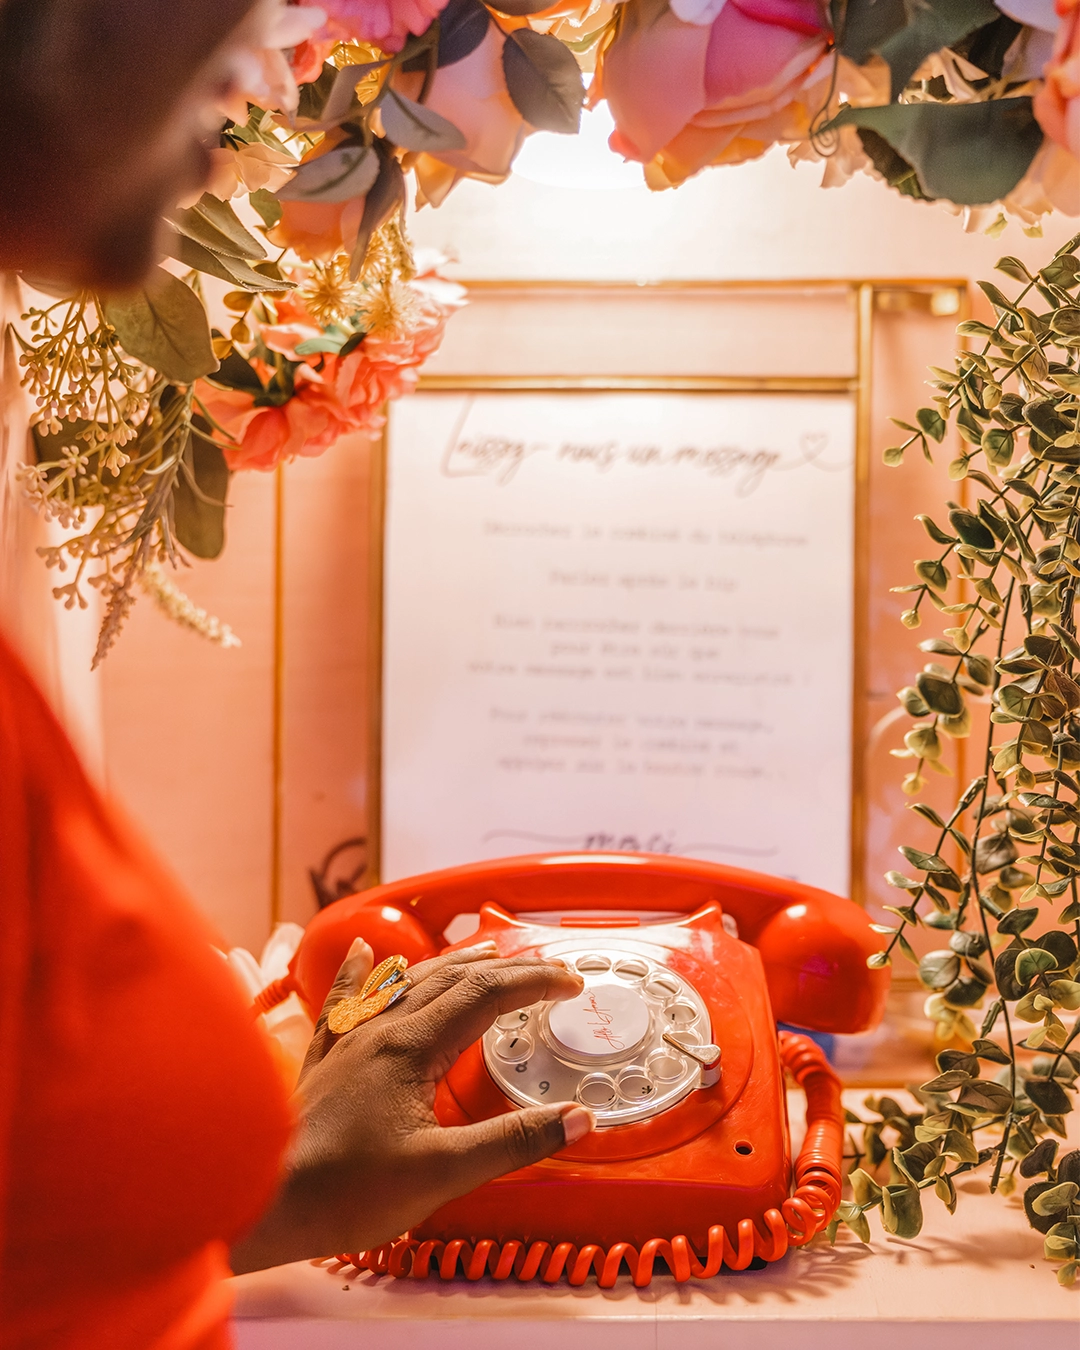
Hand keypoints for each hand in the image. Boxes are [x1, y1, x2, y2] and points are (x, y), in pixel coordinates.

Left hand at [230, 940, 592, 1272]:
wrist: (260, 1204)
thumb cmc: (346, 1192)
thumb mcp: (443, 1173)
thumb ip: (512, 1142)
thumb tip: (578, 1119)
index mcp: (411, 1047)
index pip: (485, 995)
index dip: (533, 982)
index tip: (571, 982)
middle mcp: (379, 1030)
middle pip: (451, 979)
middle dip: (504, 968)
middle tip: (545, 968)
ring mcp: (347, 1041)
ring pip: (407, 983)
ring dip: (452, 964)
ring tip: (484, 953)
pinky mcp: (324, 1061)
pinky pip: (346, 1001)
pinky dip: (361, 973)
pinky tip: (362, 952)